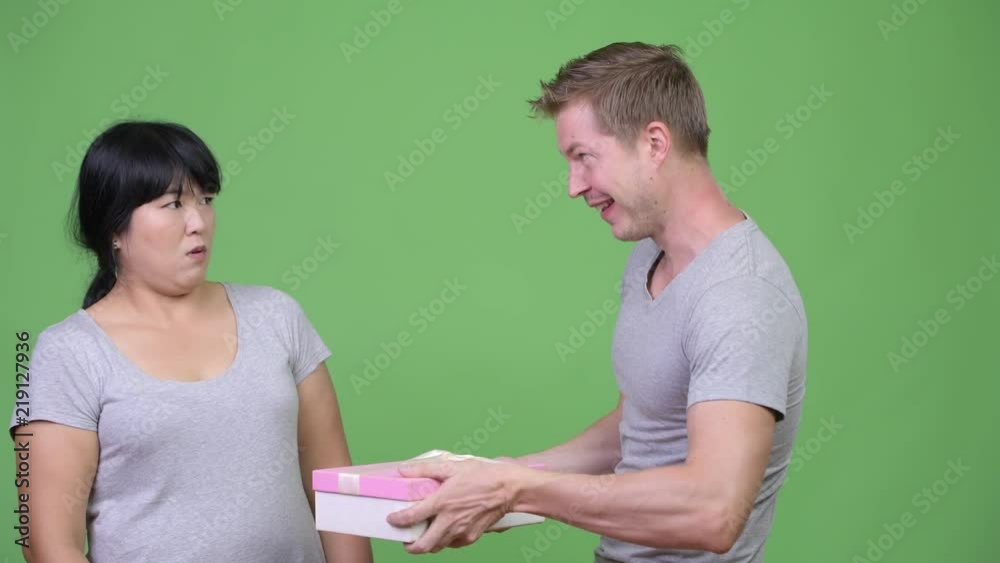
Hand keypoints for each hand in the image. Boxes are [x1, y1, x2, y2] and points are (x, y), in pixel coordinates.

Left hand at [385, 459, 523, 553]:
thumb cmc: (483, 476)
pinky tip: (445, 531)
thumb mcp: (452, 466)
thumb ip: (425, 469)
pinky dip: (445, 541)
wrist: (509, 488)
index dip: (398, 521)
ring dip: (427, 544)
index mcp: (442, 501)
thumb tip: (405, 469)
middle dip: (410, 547)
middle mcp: (449, 520)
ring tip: (423, 536)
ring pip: (437, 547)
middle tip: (406, 540)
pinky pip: (453, 544)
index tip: (392, 520)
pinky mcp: (471, 536)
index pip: (412, 517)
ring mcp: (461, 531)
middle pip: (423, 545)